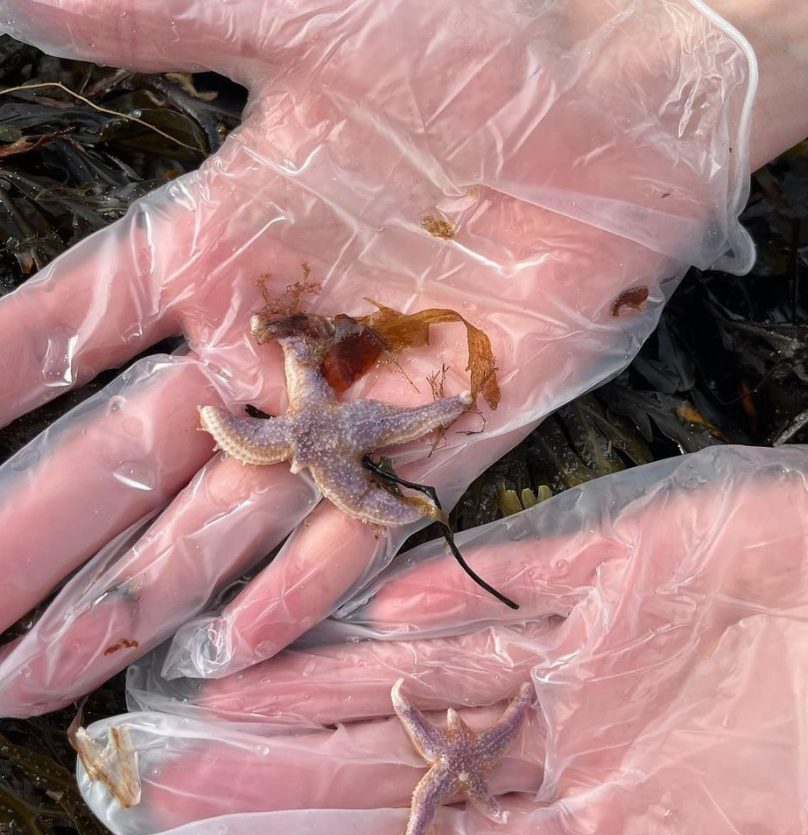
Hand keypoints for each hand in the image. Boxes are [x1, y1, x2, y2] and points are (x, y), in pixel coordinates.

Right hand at [0, 0, 759, 715]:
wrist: (625, 97)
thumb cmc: (480, 39)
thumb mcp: (304, 14)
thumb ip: (161, 20)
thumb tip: (9, 5)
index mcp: (223, 243)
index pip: (67, 330)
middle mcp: (275, 338)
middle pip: (127, 453)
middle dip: (39, 535)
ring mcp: (359, 398)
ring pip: (231, 514)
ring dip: (144, 594)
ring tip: (51, 674)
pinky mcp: (450, 436)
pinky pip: (364, 527)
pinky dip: (302, 587)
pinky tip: (228, 649)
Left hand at [74, 433, 807, 834]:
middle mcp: (580, 739)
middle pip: (386, 762)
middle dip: (260, 770)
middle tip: (133, 772)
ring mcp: (592, 640)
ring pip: (410, 662)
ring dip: (301, 676)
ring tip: (184, 689)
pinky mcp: (622, 547)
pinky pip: (484, 564)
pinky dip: (397, 582)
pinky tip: (311, 598)